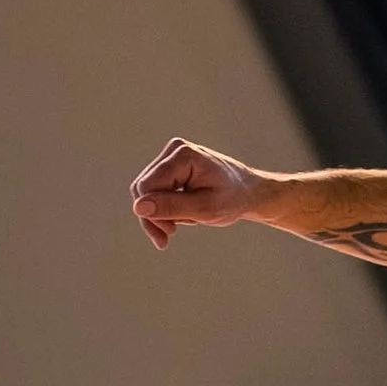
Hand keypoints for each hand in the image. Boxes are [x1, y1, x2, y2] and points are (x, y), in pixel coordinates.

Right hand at [130, 135, 264, 250]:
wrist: (248, 193)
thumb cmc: (232, 199)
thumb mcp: (204, 209)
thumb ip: (172, 207)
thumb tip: (138, 207)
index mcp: (183, 155)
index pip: (147, 187)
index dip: (152, 213)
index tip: (169, 233)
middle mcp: (174, 150)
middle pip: (143, 189)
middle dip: (155, 215)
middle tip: (170, 235)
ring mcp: (171, 156)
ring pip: (146, 192)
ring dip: (161, 213)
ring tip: (182, 223)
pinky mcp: (171, 166)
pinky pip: (154, 191)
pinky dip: (165, 208)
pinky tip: (181, 216)